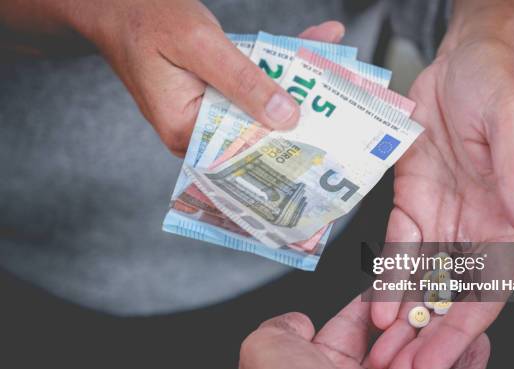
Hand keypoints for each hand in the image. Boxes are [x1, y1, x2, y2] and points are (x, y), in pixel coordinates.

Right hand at [66, 0, 343, 155]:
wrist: (115, 2)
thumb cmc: (144, 18)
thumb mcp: (200, 45)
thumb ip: (243, 81)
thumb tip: (285, 116)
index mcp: (185, 129)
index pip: (245, 148)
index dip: (285, 141)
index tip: (323, 134)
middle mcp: (194, 128)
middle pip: (255, 125)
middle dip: (297, 107)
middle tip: (337, 98)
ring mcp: (202, 110)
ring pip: (255, 103)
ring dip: (290, 80)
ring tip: (325, 63)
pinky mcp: (208, 92)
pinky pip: (246, 86)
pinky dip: (271, 68)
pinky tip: (303, 50)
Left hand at [237, 296, 489, 368]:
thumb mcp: (265, 353)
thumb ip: (280, 328)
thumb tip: (297, 321)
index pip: (352, 329)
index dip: (376, 304)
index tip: (399, 281)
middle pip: (391, 349)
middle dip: (413, 324)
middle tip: (435, 299)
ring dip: (440, 344)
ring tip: (460, 315)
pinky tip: (477, 346)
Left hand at [369, 38, 513, 368]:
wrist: (463, 60)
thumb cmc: (497, 84)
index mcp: (505, 219)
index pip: (486, 288)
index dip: (461, 328)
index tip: (435, 358)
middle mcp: (472, 226)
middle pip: (448, 295)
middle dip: (423, 336)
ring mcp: (440, 216)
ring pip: (420, 280)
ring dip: (400, 316)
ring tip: (379, 350)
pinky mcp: (411, 200)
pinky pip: (396, 246)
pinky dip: (385, 276)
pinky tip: (372, 302)